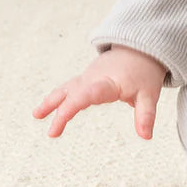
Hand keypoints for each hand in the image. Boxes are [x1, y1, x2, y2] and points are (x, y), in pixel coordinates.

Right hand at [33, 44, 166, 138]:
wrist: (140, 49)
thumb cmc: (144, 73)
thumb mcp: (149, 94)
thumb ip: (146, 115)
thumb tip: (146, 137)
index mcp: (109, 83)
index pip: (90, 93)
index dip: (76, 104)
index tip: (63, 116)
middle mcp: (94, 79)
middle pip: (74, 94)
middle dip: (62, 111)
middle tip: (52, 133)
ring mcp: (88, 77)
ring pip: (66, 88)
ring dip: (51, 101)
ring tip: (36, 115)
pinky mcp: (85, 78)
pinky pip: (68, 88)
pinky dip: (56, 98)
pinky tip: (43, 110)